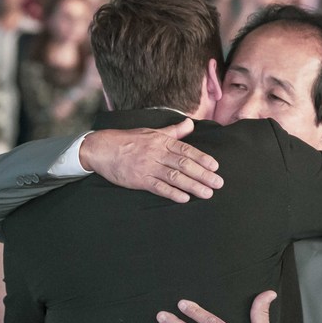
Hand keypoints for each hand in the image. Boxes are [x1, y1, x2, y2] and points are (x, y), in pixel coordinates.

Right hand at [79, 119, 222, 202]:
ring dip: (193, 185)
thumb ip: (173, 131)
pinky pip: (158, 187)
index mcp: (162, 141)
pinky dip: (172, 193)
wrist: (103, 149)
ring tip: (207, 193)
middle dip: (203, 174)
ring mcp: (148, 167)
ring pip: (175, 177)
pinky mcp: (139, 180)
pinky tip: (184, 198)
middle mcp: (157, 154)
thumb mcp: (152, 132)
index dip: (202, 158)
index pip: (186, 150)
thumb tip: (189, 124)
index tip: (215, 166)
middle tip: (218, 183)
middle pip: (184, 165)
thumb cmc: (128, 140)